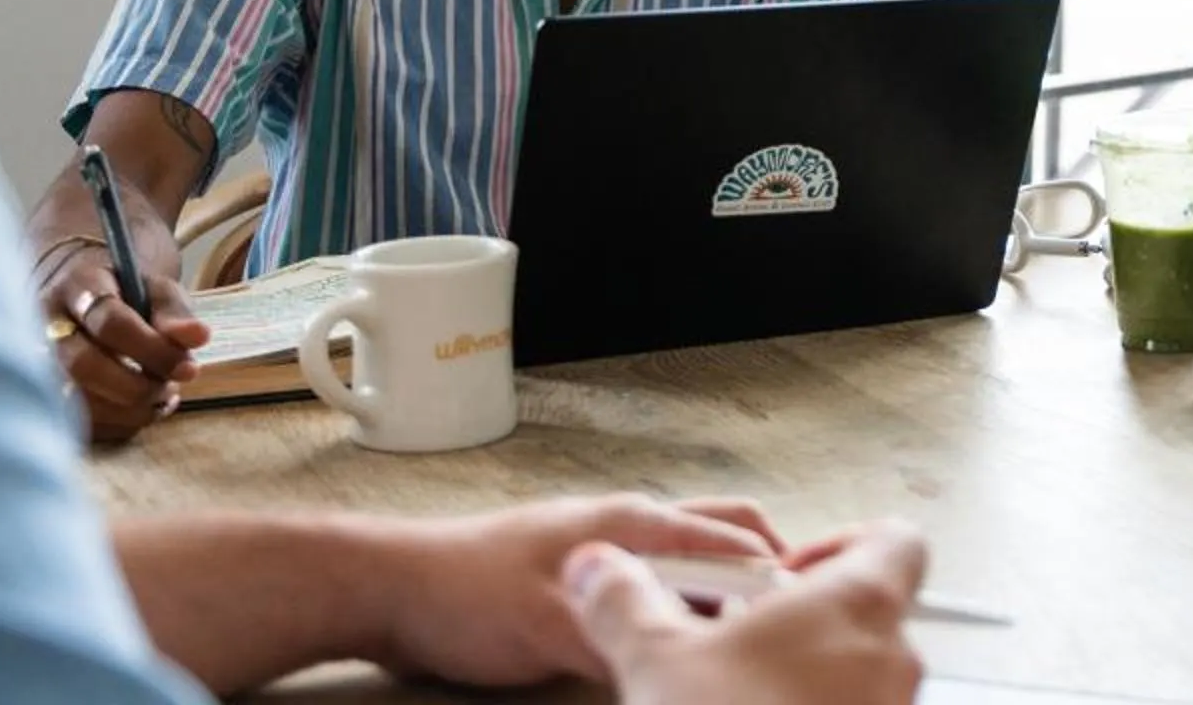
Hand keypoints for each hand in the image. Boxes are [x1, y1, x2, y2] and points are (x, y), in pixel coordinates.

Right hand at [38, 248, 206, 443]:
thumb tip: (199, 337)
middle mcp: (46, 325)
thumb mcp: (156, 290)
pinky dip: (116, 424)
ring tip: (161, 397)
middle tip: (170, 388)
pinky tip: (143, 410)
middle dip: (135, 385)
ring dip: (126, 408)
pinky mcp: (42, 393)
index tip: (188, 367)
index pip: (109, 322)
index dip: (152, 349)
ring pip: (72, 400)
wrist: (85, 297)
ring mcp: (36, 362)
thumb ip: (175, 312)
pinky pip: (74, 422)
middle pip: (82, 365)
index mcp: (79, 287)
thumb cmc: (126, 294)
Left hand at [366, 493, 787, 687]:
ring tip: (732, 645)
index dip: (779, 578)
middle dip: (762, 572)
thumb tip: (678, 671)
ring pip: (687, 562)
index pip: (736, 538)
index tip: (805, 621)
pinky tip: (670, 650)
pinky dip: (677, 610)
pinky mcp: (576, 581)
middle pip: (724, 532)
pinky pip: (651, 588)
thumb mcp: (551, 631)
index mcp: (634, 522)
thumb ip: (621, 646)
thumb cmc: (466, 595)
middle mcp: (627, 526)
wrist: (386, 590)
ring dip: (717, 594)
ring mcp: (602, 549)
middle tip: (782, 626)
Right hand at [567, 520, 929, 704]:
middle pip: (867, 614)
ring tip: (737, 695)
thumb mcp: (655, 658)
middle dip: (802, 624)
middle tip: (736, 646)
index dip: (840, 545)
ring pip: (859, 674)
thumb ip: (626, 599)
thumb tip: (597, 565)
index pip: (894, 541)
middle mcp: (895, 657)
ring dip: (806, 676)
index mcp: (860, 603)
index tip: (779, 577)